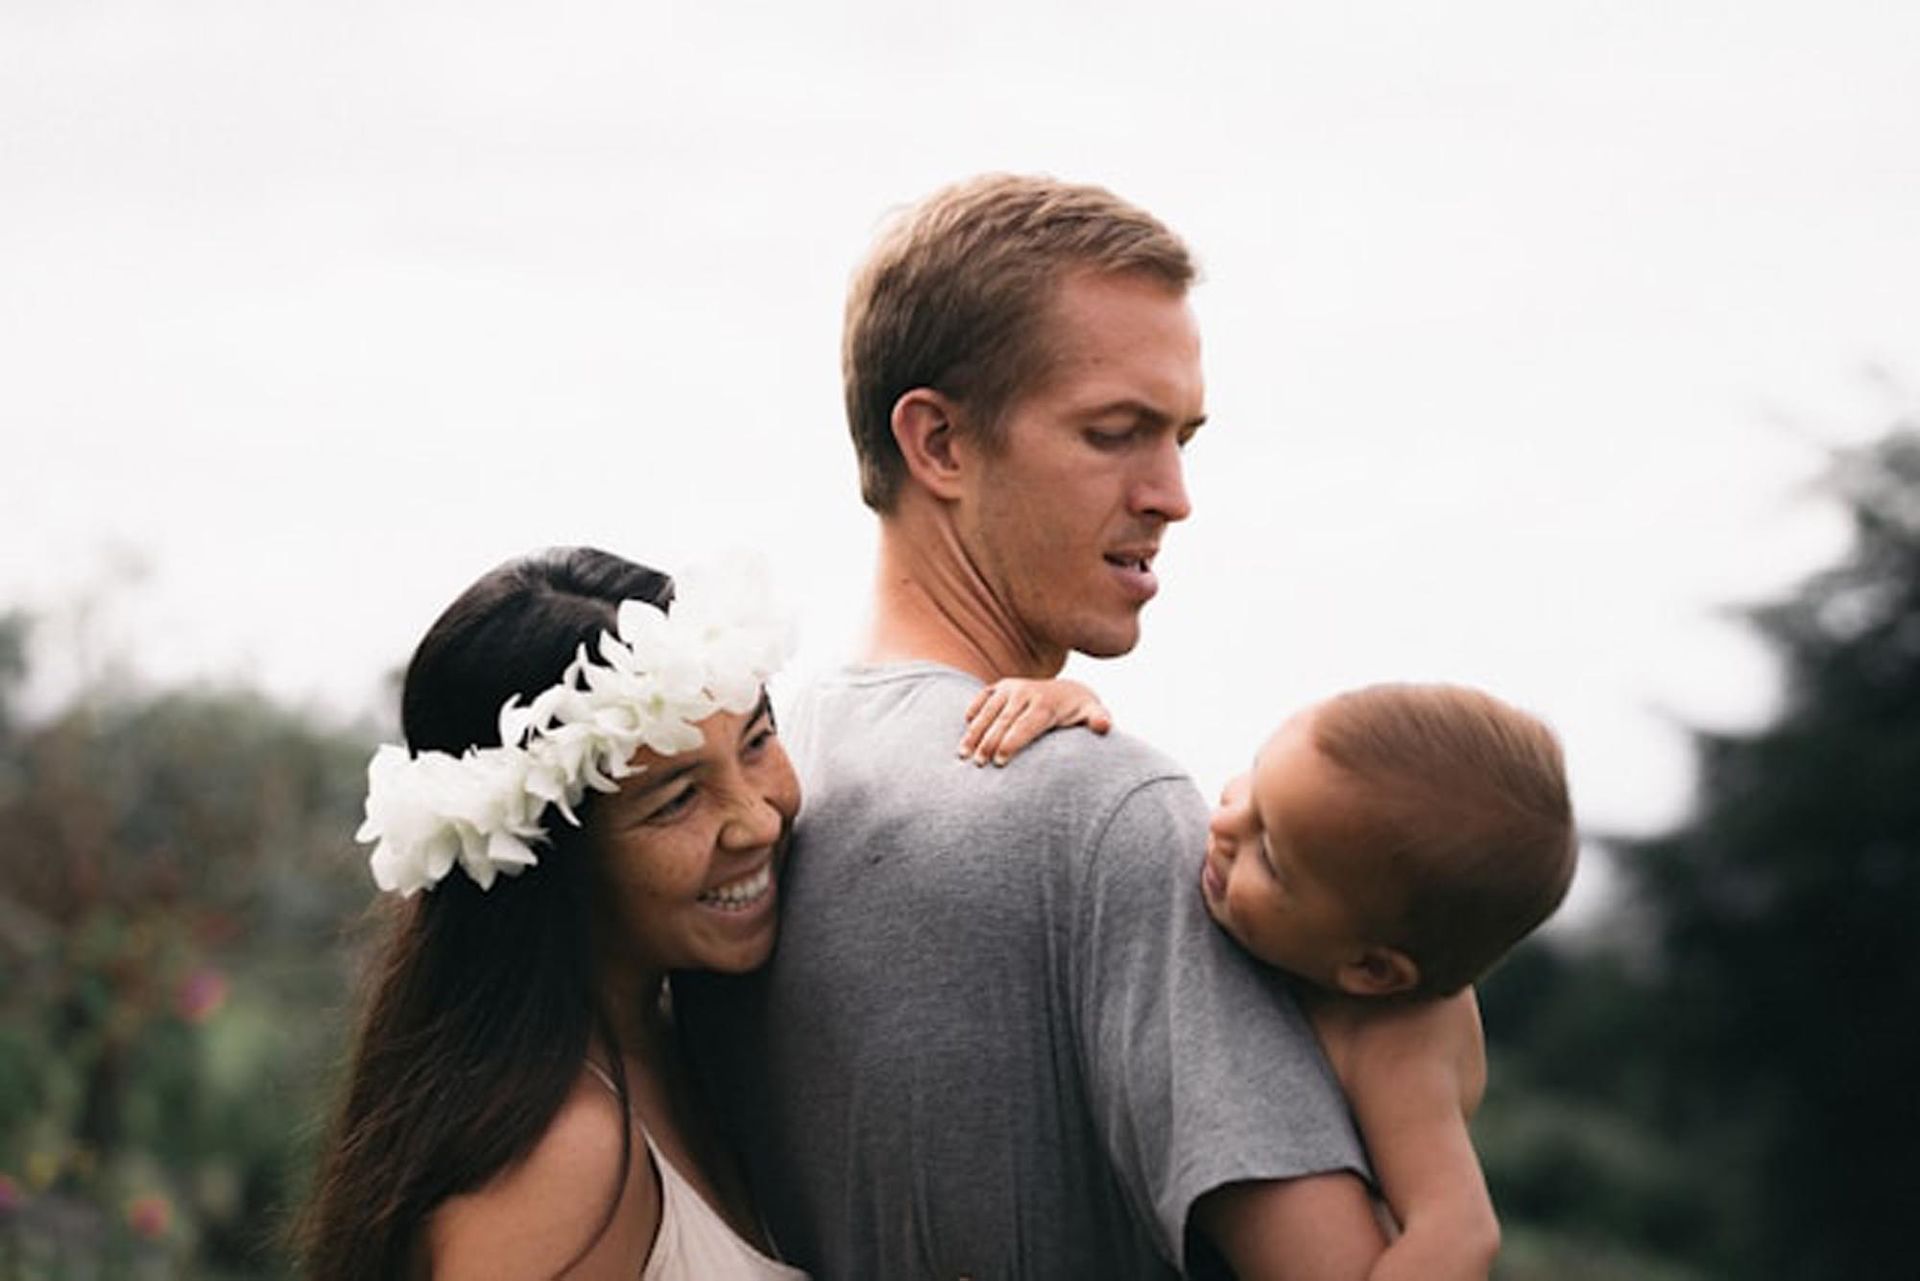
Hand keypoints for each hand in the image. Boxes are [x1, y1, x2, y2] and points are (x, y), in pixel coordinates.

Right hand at [957, 678, 1112, 766]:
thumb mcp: (1093, 714)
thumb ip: (1099, 720)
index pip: (1024, 725)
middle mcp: (1025, 692)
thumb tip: (1104, 726)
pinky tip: (964, 728)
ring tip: (962, 755)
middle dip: (988, 742)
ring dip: (974, 732)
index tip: (999, 762)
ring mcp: (1010, 688)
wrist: (1069, 692)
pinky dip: (972, 710)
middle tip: (978, 765)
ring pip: (988, 710)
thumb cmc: (1079, 713)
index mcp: (1045, 704)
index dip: (1011, 743)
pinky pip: (982, 697)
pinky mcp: (1000, 686)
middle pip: (1003, 720)